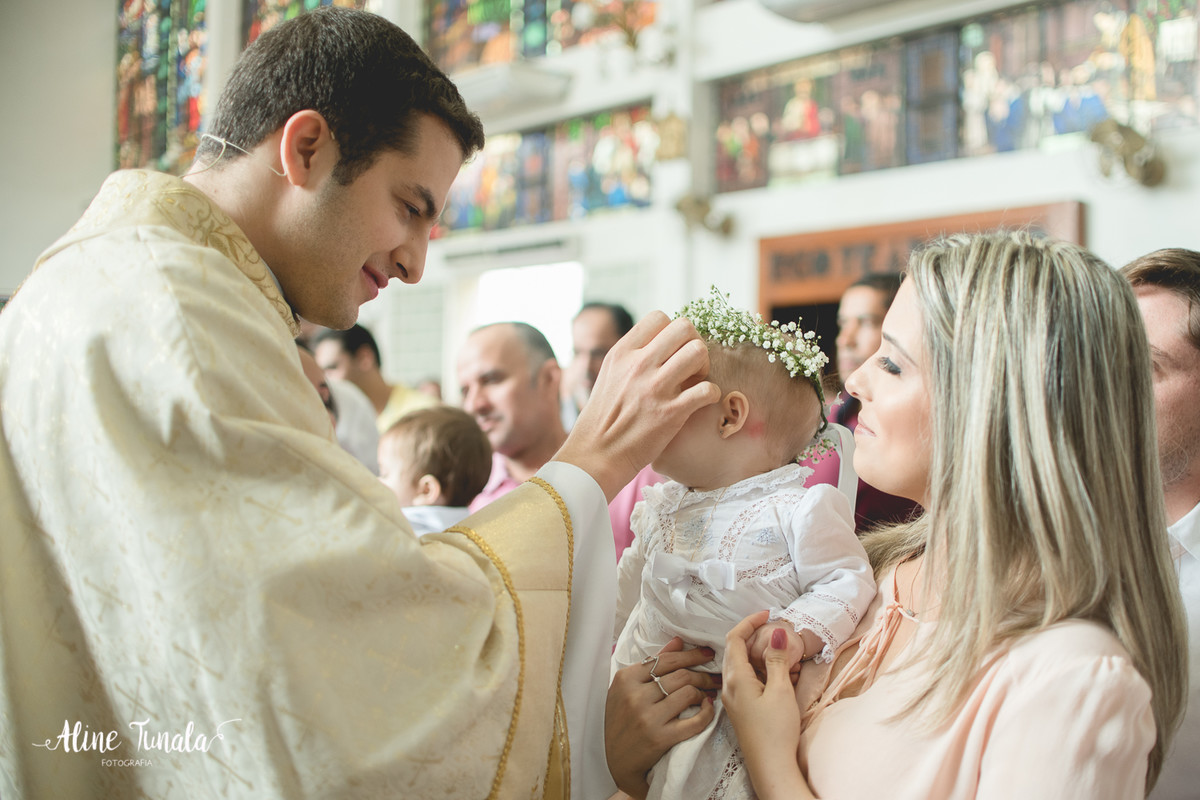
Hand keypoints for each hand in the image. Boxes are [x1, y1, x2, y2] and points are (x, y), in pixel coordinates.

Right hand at [556, 313, 718, 501]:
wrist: (595, 456)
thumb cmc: (603, 419)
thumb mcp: (609, 376)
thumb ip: (631, 358)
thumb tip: (658, 346)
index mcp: (622, 353)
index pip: (659, 317)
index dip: (673, 331)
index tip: (672, 351)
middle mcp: (639, 364)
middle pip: (684, 327)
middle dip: (694, 342)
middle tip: (690, 365)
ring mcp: (655, 387)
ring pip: (698, 351)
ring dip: (704, 365)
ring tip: (695, 381)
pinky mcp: (671, 413)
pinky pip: (707, 389)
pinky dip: (710, 394)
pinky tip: (700, 402)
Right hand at [605, 637, 719, 799]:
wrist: (613, 760)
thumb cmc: (621, 720)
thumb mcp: (626, 688)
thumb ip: (651, 663)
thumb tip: (678, 641)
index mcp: (625, 679)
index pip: (666, 660)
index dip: (690, 655)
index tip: (706, 654)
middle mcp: (635, 696)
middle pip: (680, 675)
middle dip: (702, 674)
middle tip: (713, 677)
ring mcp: (647, 718)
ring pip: (687, 693)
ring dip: (703, 692)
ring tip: (709, 693)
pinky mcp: (660, 738)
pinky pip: (693, 721)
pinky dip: (706, 713)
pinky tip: (708, 708)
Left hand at [723, 611, 812, 799]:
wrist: (771, 767)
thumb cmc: (775, 730)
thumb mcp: (781, 690)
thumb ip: (777, 660)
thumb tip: (776, 632)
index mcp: (735, 678)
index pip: (733, 638)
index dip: (749, 622)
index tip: (767, 614)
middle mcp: (728, 686)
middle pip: (736, 650)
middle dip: (756, 637)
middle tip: (778, 632)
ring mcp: (733, 698)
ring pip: (742, 665)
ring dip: (761, 655)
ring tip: (784, 653)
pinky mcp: (741, 708)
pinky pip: (747, 680)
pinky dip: (761, 670)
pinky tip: (780, 674)